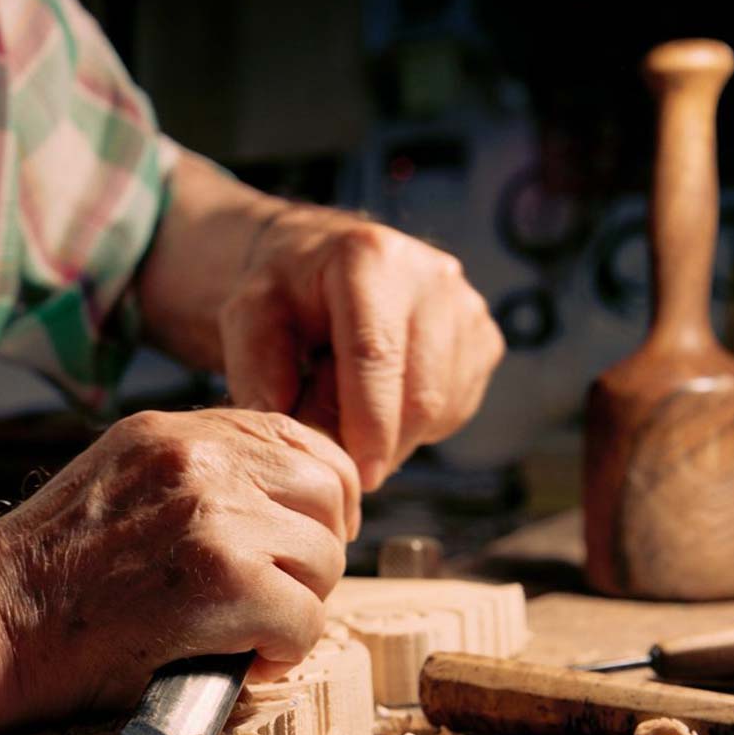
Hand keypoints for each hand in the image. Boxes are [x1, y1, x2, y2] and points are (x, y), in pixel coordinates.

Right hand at [0, 408, 359, 723]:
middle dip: (315, 551)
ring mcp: (214, 513)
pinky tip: (240, 661)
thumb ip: (191, 481)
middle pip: (326, 490)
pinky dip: (282, 652)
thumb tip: (276, 512)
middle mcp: (199, 456)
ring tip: (248, 631)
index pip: (295, 435)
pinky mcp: (223, 581)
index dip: (317, 493)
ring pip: (325, 557)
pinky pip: (306, 619)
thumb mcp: (116, 487)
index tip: (306, 535)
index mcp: (172, 431)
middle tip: (278, 594)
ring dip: (298, 603)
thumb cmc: (42, 579)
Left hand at [219, 203, 504, 489]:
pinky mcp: (482, 337)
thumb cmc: (285, 292)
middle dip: (382, 444)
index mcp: (370, 259)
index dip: (368, 423)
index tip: (358, 475)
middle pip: (420, 391)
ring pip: (442, 407)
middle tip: (341, 463)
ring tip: (352, 420)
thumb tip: (278, 421)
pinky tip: (383, 405)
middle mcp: (431, 276)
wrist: (324, 261)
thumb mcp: (250, 315)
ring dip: (398, 438)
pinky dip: (419, 426)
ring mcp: (465, 307)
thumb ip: (258, 364)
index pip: (376, 355)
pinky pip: (457, 407)